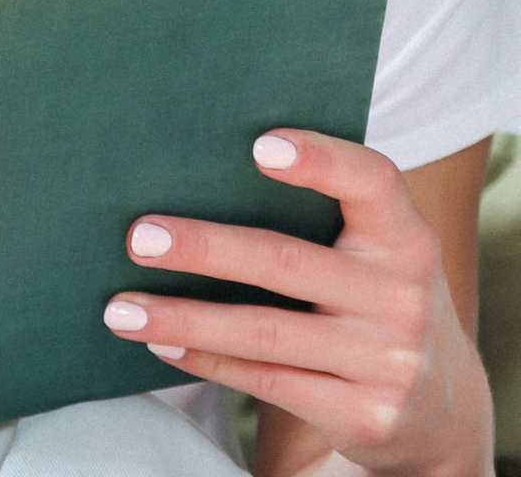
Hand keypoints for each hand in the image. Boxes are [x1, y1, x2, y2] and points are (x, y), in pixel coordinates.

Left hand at [102, 129, 492, 475]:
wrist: (440, 407)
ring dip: (183, 318)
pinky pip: (265, 380)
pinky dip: (205, 360)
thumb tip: (196, 176)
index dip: (321, 160)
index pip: (373, 183)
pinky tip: (159, 342)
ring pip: (264, 332)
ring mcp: (385, 360)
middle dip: (205, 249)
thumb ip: (320, 219)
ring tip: (120, 308)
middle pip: (287, 262)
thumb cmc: (372, 300)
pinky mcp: (362, 415)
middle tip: (138, 237)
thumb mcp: (374, 257)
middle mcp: (402, 297)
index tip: (259, 145)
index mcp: (406, 239)